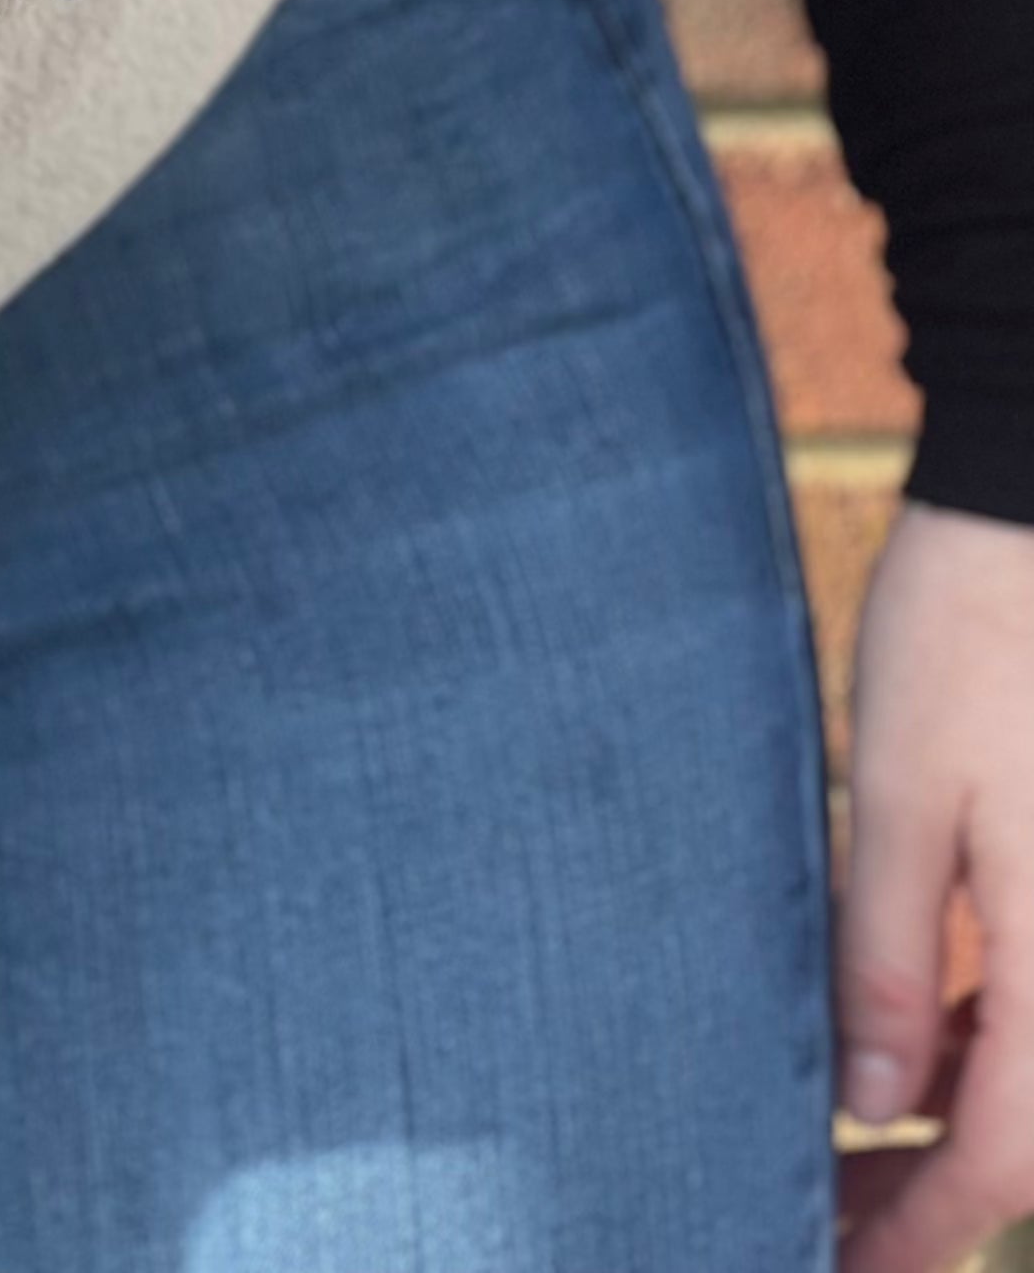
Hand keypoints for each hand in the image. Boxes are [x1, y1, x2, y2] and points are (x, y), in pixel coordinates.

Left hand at [836, 496, 1033, 1270]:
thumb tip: (871, 1099)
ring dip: (965, 1115)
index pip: (1006, 1160)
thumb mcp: (899, 787)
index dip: (922, 1228)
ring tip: (852, 1138)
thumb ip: (884, 950)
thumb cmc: (972, 628)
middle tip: (831, 1211)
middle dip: (940, 1187)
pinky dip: (989, 1037)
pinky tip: (910, 1036)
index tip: (836, 1262)